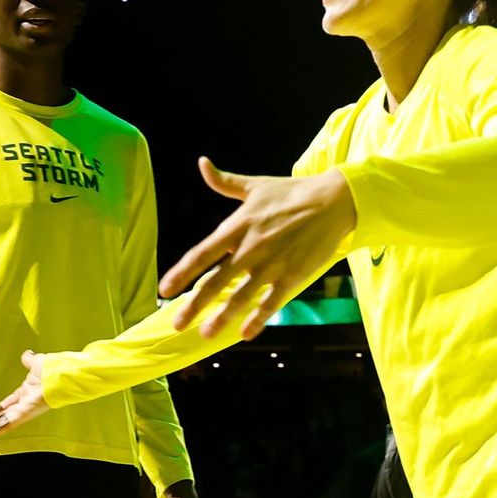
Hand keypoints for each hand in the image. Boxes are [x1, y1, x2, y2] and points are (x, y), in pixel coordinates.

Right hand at [0, 351, 51, 440]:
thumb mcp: (35, 363)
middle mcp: (25, 402)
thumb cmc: (50, 369)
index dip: (3, 406)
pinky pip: (8, 424)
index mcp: (26, 391)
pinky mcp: (24, 414)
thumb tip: (27, 354)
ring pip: (5, 422)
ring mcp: (24, 409)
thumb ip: (29, 360)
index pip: (11, 401)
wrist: (58, 374)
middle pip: (6, 415)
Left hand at [160, 159, 354, 339]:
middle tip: (176, 323)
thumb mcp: (255, 185)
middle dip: (193, 305)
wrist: (332, 201)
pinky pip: (271, 303)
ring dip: (221, 318)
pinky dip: (257, 320)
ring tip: (206, 333)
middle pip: (215, 282)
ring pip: (241, 298)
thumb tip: (202, 164)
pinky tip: (245, 333)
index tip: (164, 290)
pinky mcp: (293, 276)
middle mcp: (250, 249)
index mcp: (238, 226)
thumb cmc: (291, 192)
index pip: (202, 254)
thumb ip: (225, 182)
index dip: (181, 274)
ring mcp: (272, 265)